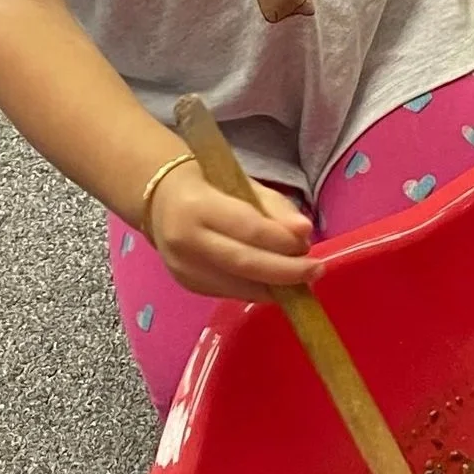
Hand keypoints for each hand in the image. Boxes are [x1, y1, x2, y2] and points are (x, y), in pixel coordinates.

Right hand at [148, 162, 318, 299]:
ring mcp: (182, 268)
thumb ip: (273, 207)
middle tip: (316, 270)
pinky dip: (257, 289)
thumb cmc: (207, 182)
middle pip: (244, 263)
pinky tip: (276, 283)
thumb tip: (305, 232)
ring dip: (276, 285)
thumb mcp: (241, 182)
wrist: (157, 198)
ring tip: (302, 279)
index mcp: (197, 206)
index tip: (308, 241)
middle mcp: (185, 241)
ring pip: (238, 285)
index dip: (281, 240)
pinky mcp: (187, 285)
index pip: (247, 228)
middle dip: (285, 271)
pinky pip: (229, 292)